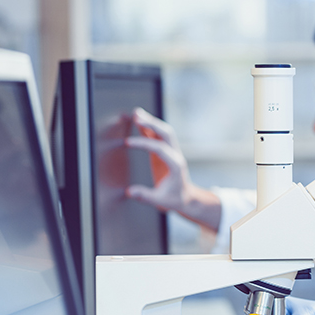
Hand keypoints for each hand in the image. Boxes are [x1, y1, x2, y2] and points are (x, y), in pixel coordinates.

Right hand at [125, 108, 220, 231]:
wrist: (186, 197)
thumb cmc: (175, 199)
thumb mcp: (160, 201)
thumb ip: (145, 196)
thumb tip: (130, 192)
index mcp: (176, 166)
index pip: (160, 149)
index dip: (144, 144)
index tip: (128, 142)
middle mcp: (176, 155)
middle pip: (166, 134)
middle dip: (152, 123)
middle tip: (136, 116)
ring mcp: (173, 152)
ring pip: (164, 131)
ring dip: (152, 121)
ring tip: (137, 113)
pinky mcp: (168, 151)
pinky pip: (160, 136)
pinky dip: (150, 127)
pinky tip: (140, 121)